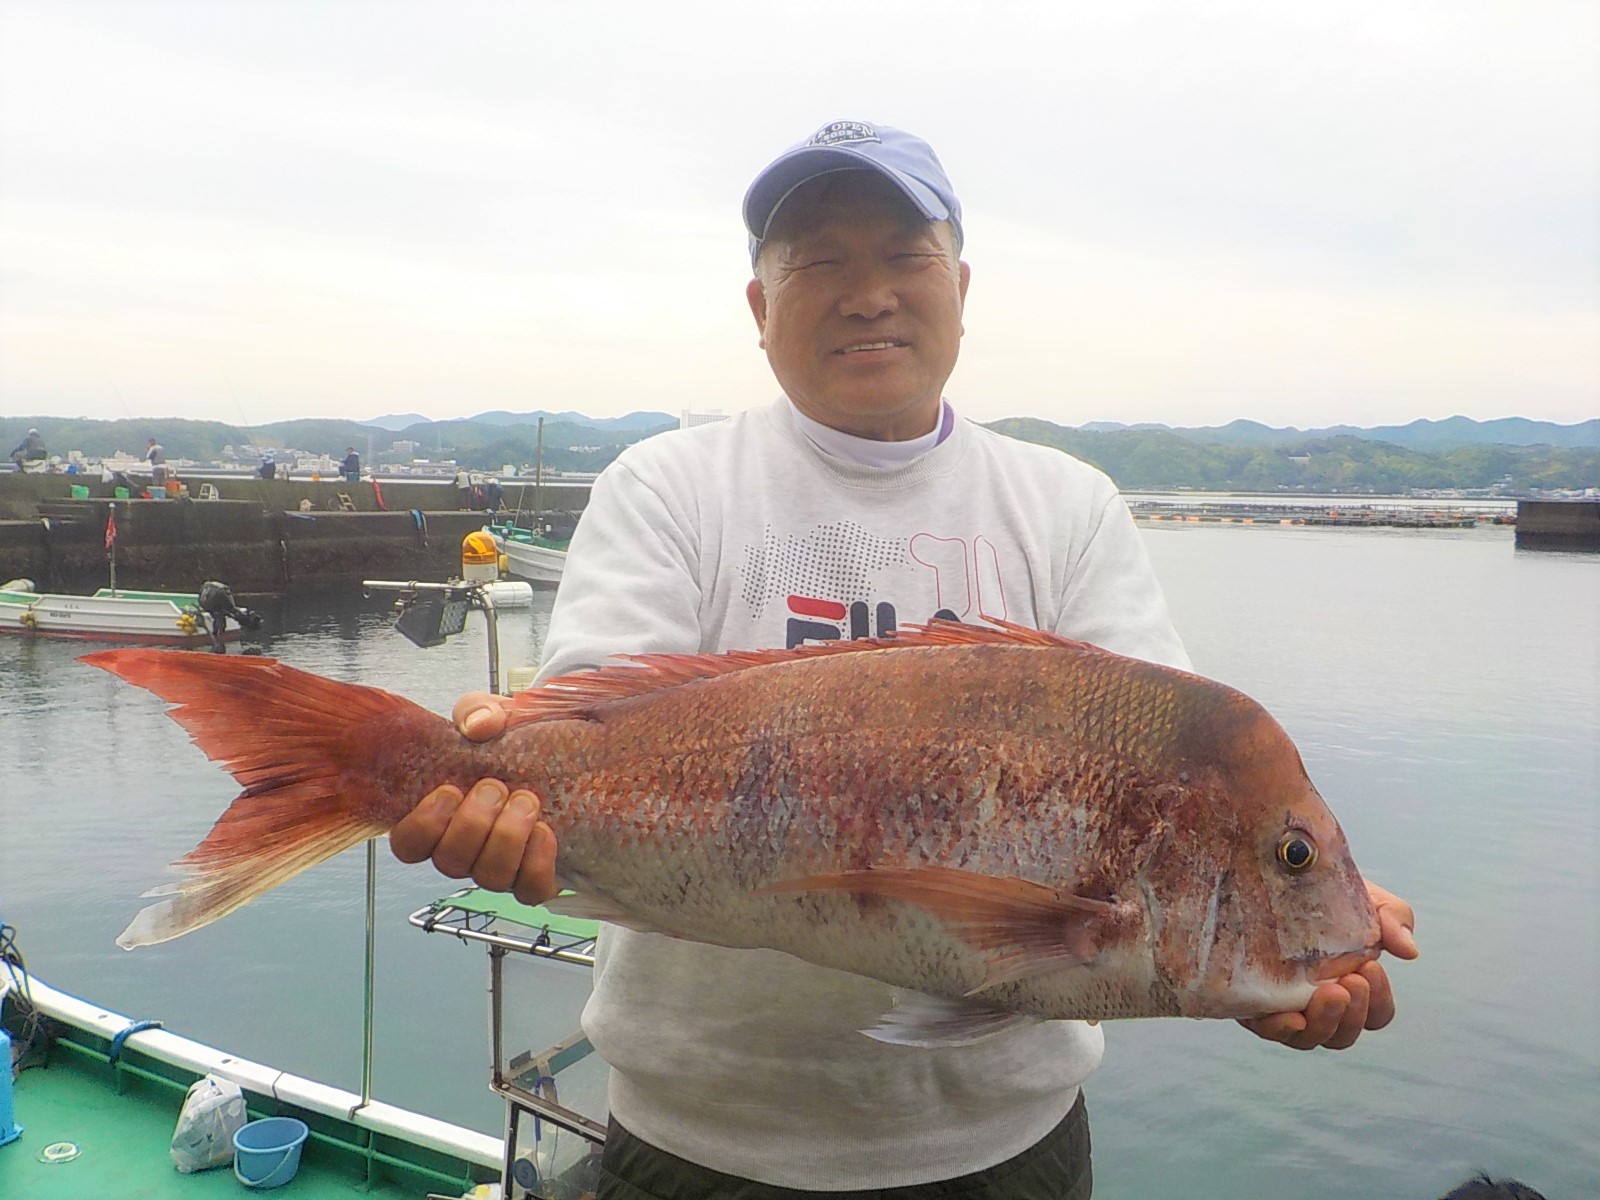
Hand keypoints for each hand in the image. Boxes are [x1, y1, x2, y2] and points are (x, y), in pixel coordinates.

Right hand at [387, 694, 558, 906]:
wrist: (559, 757)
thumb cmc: (511, 742)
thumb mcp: (491, 717)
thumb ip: (477, 712)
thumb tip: (478, 726)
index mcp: (440, 817)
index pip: (408, 845)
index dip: (422, 827)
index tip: (449, 791)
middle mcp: (466, 849)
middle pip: (449, 864)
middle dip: (472, 824)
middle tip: (495, 787)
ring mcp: (500, 867)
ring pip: (490, 878)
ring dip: (506, 839)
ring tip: (525, 801)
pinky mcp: (535, 876)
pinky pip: (531, 890)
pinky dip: (538, 863)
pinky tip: (545, 831)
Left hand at [1239, 880, 1416, 1051]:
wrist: (1275, 873)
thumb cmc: (1326, 893)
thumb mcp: (1366, 899)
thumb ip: (1394, 920)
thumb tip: (1409, 951)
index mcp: (1352, 988)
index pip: (1376, 1014)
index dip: (1378, 1001)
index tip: (1370, 968)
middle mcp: (1320, 1005)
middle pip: (1343, 1034)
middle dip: (1352, 1013)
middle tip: (1349, 982)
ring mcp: (1287, 1007)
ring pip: (1309, 1038)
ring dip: (1324, 1022)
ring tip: (1328, 992)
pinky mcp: (1253, 1002)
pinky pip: (1267, 1029)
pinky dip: (1281, 1029)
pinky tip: (1291, 1016)